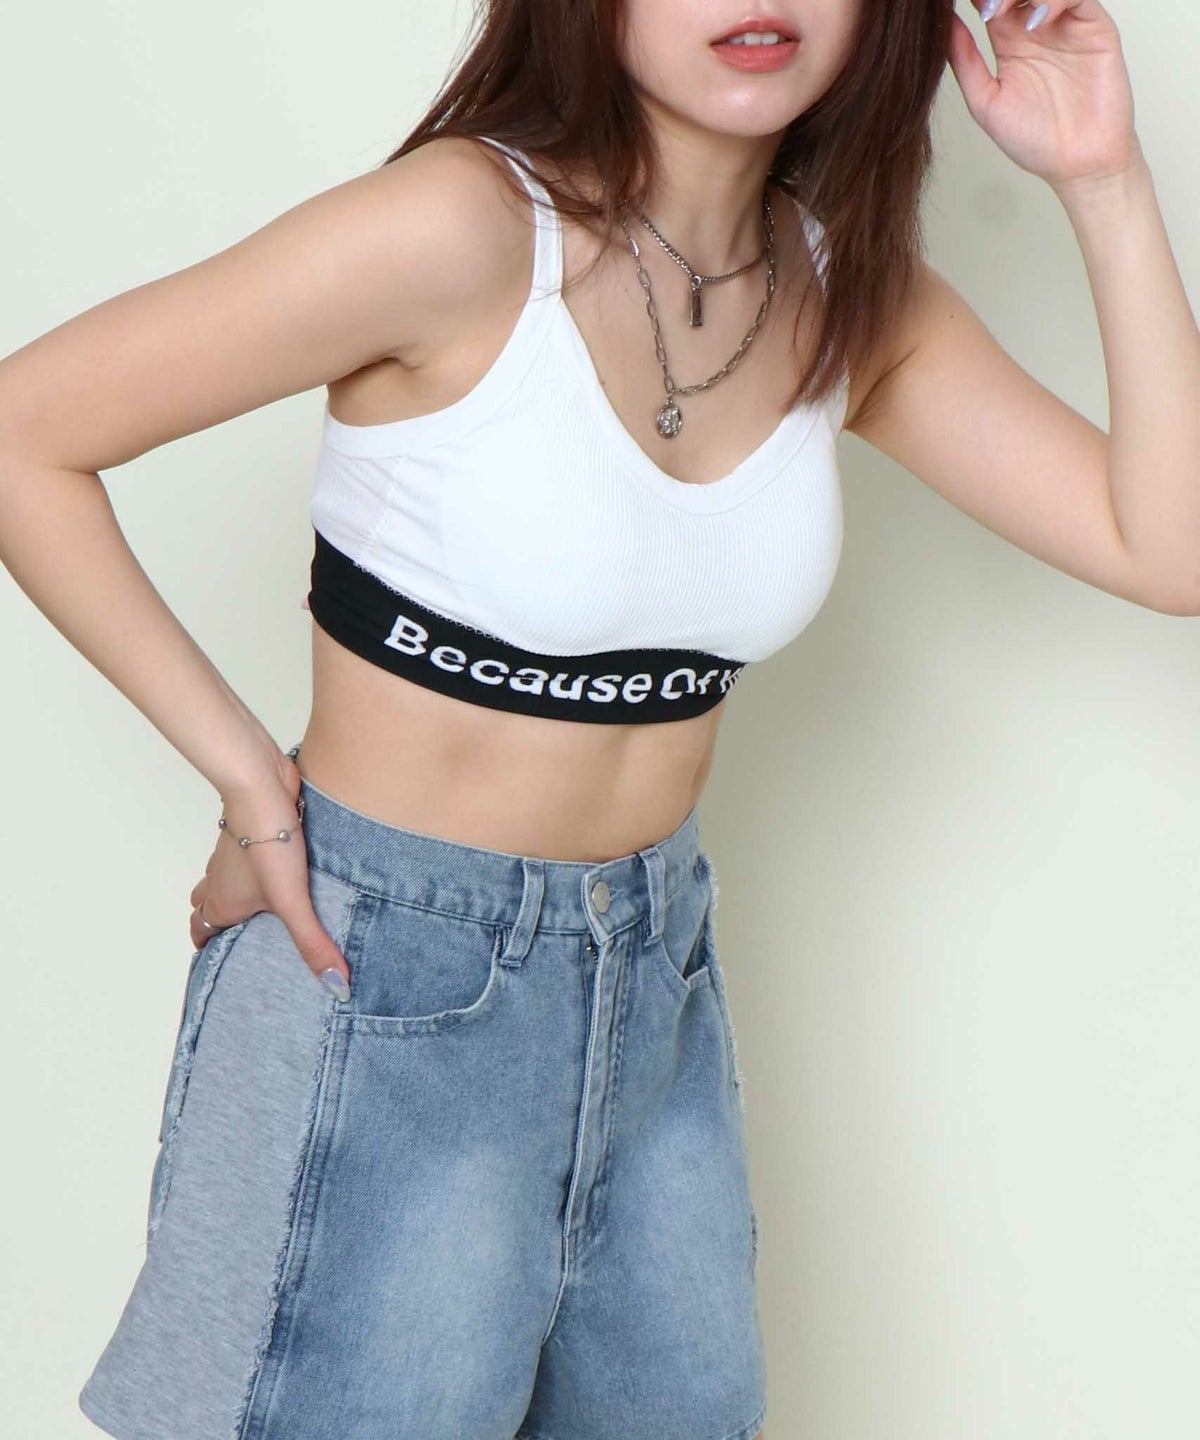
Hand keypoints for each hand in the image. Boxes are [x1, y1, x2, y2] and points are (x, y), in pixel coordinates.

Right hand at [188, 746, 350, 996]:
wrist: (261, 785)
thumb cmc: (266, 842)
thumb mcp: (293, 901)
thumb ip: (312, 943)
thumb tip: (335, 986)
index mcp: (222, 903)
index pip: (201, 933)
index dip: (209, 949)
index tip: (224, 964)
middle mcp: (220, 878)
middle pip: (206, 906)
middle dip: (220, 923)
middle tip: (247, 938)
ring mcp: (233, 852)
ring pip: (224, 877)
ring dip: (238, 891)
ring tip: (269, 907)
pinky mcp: (253, 830)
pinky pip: (246, 852)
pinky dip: (257, 865)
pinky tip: (289, 868)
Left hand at [948, 0, 1142, 192]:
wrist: (1077, 164)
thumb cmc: (1034, 140)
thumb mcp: (984, 101)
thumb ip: (963, 61)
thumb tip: (942, 22)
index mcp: (1009, 40)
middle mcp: (1036, 25)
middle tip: (981, 6)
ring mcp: (1066, 23)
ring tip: (998, 11)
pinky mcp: (1095, 26)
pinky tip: (1034, 23)